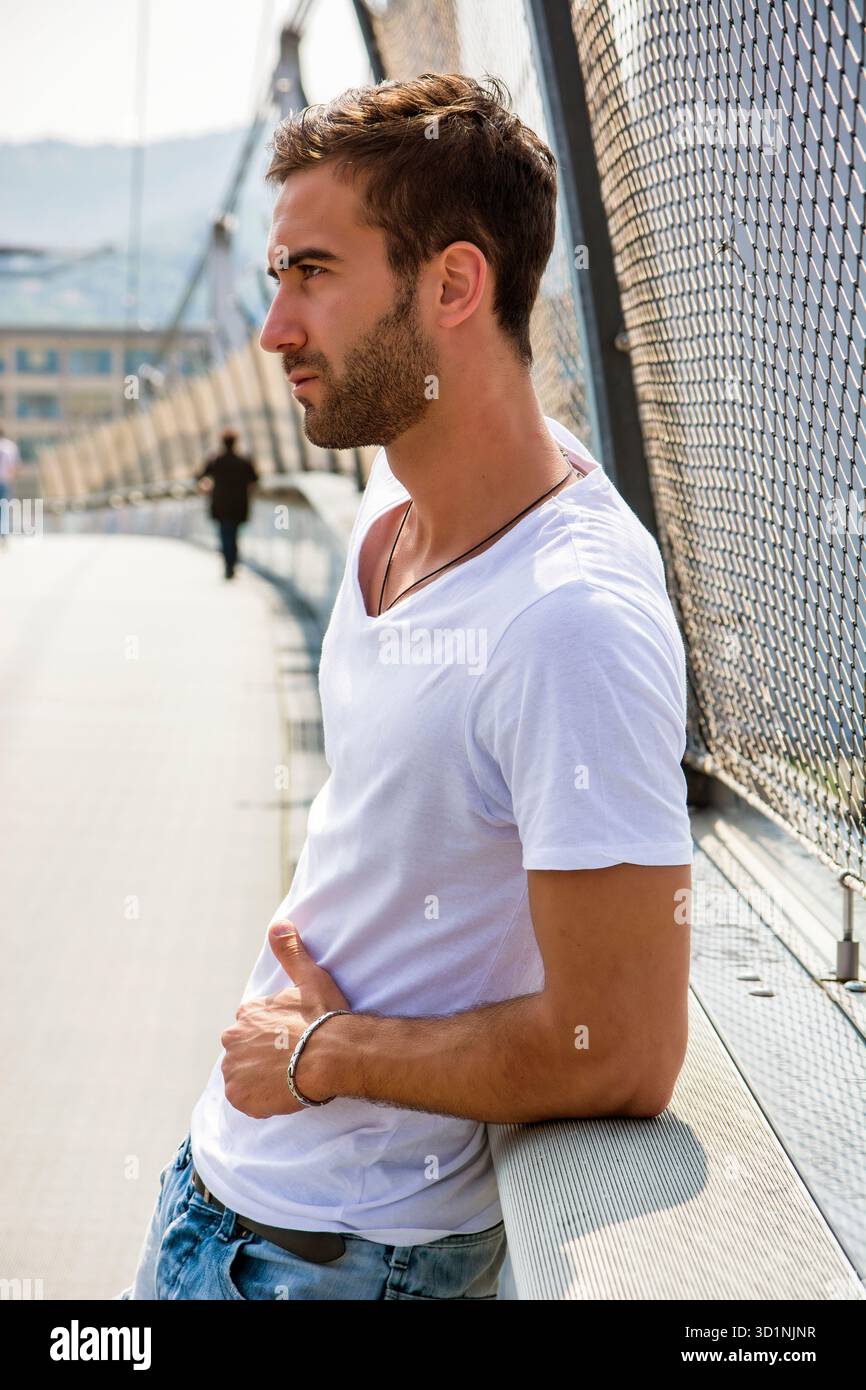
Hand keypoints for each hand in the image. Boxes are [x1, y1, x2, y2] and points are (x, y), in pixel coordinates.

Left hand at [220, 922, 350, 1117]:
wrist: (331, 1055)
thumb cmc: (324, 1017)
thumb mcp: (310, 978)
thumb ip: (291, 952)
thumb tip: (279, 924)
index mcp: (247, 1012)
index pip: (253, 1026)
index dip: (273, 1035)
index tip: (292, 1040)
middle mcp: (233, 1038)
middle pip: (243, 1049)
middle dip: (262, 1055)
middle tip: (290, 1061)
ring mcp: (234, 1069)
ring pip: (242, 1075)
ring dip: (259, 1078)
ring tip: (287, 1078)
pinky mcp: (240, 1096)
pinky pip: (245, 1100)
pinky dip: (258, 1099)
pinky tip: (281, 1093)